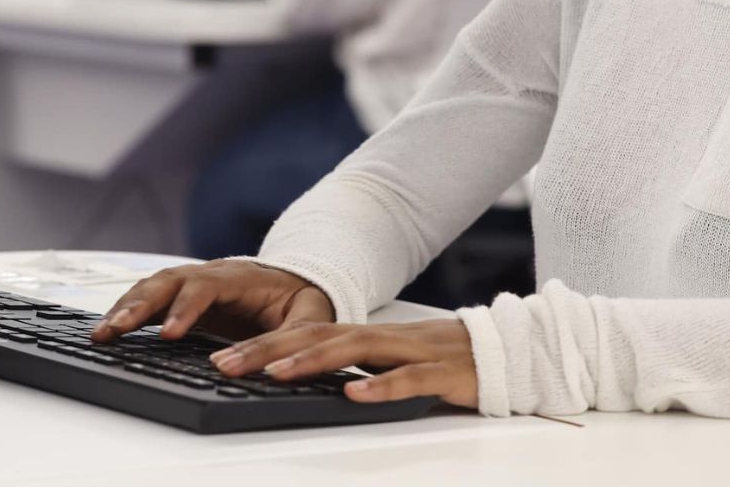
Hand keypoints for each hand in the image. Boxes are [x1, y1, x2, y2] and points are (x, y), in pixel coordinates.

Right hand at [91, 259, 333, 343]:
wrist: (297, 284)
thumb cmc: (303, 302)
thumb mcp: (310, 319)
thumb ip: (290, 339)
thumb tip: (266, 366)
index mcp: (241, 276)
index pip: (207, 287)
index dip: (186, 308)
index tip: (169, 334)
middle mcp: (211, 273)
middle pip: (168, 282)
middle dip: (139, 305)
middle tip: (116, 331)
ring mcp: (193, 282)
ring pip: (153, 287)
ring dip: (125, 308)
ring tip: (101, 333)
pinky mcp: (182, 298)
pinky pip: (150, 299)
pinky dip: (127, 311)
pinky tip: (109, 328)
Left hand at [210, 319, 478, 407]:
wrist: (509, 352)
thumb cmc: (443, 362)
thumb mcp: (388, 364)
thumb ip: (352, 369)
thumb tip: (302, 381)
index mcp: (366, 337)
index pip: (305, 335)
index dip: (261, 344)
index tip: (221, 357)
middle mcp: (382, 339)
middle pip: (317, 337)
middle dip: (268, 350)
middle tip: (226, 364)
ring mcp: (411, 352)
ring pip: (354, 351)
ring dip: (312, 360)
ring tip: (276, 372)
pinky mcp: (441, 374)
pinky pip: (408, 379)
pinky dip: (381, 386)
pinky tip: (355, 395)